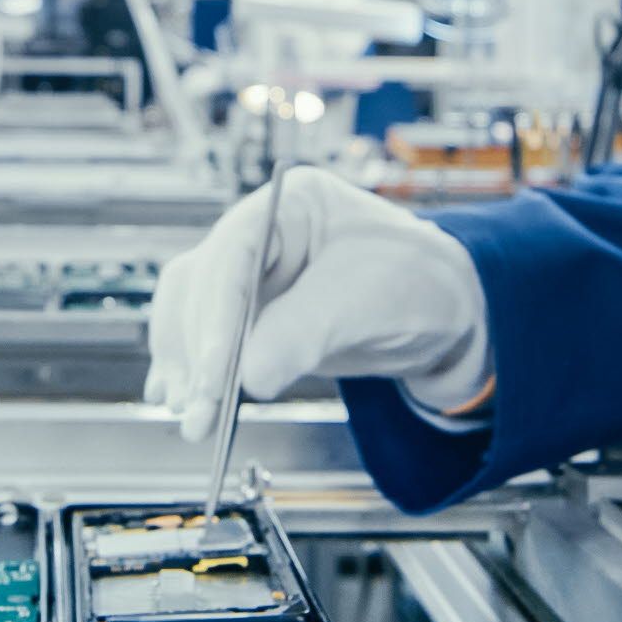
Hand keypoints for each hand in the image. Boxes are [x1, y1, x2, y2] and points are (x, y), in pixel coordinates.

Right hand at [144, 170, 490, 440]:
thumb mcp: (370, 300)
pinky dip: (192, 372)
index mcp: (289, 205)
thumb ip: (307, 333)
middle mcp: (259, 236)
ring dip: (186, 366)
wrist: (442, 315)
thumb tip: (251, 376)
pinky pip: (204, 342)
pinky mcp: (249, 319)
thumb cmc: (418, 282)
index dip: (217, 312)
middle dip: (199, 351)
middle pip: (202, 286)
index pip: (233, 253)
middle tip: (199, 407)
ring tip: (191, 416)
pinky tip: (179, 399)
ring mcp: (250, 277)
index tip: (215, 367)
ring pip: (190, 314)